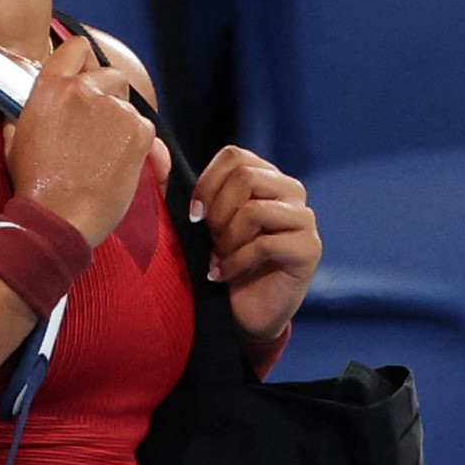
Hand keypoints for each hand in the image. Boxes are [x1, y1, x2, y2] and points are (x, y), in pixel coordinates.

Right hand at [7, 35, 164, 244]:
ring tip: (100, 152)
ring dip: (118, 120)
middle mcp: (86, 91)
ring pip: (127, 103)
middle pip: (109, 74)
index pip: (76, 48)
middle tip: (92, 125)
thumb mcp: (14, 142)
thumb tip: (23, 108)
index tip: (82, 75)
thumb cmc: (34, 185)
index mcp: (51, 89)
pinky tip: (115, 162)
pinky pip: (143, 126)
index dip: (81, 60)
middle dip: (105, 94)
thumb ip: (23, 114)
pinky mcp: (140, 132)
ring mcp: (116, 110)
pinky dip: (134, 141)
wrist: (59, 218)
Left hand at [194, 146, 320, 344]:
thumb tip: (155, 153)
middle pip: (245, 178)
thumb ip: (182, 191)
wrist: (240, 311)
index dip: (206, 184)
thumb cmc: (218, 262)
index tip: (193, 216)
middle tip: (211, 242)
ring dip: (226, 240)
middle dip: (217, 214)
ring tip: (220, 258)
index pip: (234, 156)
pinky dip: (234, 263)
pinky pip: (264, 244)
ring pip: (254, 210)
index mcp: (265, 178)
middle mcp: (290, 191)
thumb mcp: (198, 225)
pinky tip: (222, 275)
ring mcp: (304, 218)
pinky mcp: (309, 248)